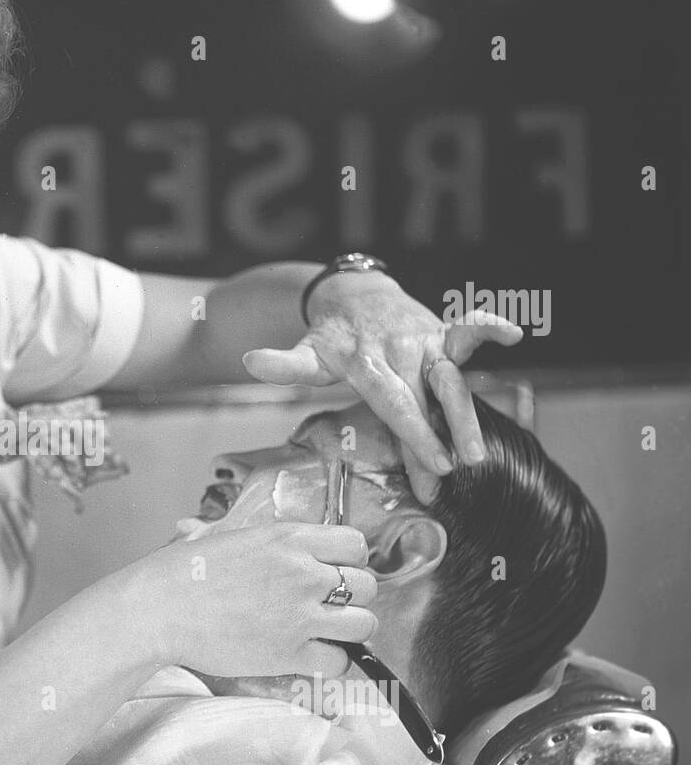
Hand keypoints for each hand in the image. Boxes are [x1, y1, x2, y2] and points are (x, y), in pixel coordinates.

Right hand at [129, 521, 377, 678]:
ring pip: (364, 624)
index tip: (335, 570)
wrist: (158, 610)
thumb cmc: (177, 572)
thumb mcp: (213, 537)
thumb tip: (197, 528)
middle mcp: (304, 573)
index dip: (350, 559)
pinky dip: (330, 662)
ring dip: (349, 630)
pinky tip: (310, 656)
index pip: (355, 543)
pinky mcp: (291, 653)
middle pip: (367, 585)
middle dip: (354, 596)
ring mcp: (301, 615)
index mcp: (289, 539)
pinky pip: (339, 661)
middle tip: (328, 605)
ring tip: (326, 632)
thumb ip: (226, 533)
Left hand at [242, 274, 522, 501]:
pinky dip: (488, 326)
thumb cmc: (329, 337)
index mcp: (366, 361)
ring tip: (479, 455)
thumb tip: (250, 362)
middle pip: (425, 399)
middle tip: (455, 472)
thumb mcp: (305, 353)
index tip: (433, 468)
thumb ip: (284, 364)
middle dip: (442, 437)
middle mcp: (399, 350)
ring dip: (468, 416)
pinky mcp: (441, 332)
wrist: (351, 292)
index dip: (414, 435)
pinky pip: (467, 329)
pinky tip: (514, 331)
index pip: (393, 404)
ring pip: (452, 380)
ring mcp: (423, 340)